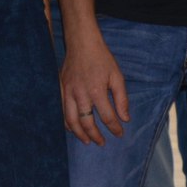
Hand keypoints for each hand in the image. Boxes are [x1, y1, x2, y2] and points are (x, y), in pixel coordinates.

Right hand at [60, 29, 127, 144]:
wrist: (81, 44)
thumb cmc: (101, 59)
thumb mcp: (117, 76)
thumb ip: (121, 99)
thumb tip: (125, 118)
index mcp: (97, 91)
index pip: (107, 117)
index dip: (115, 128)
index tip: (119, 134)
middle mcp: (81, 94)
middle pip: (87, 123)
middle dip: (95, 136)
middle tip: (101, 143)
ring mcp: (68, 92)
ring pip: (71, 120)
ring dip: (79, 133)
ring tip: (87, 141)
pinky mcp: (61, 89)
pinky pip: (61, 111)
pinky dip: (66, 122)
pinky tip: (72, 128)